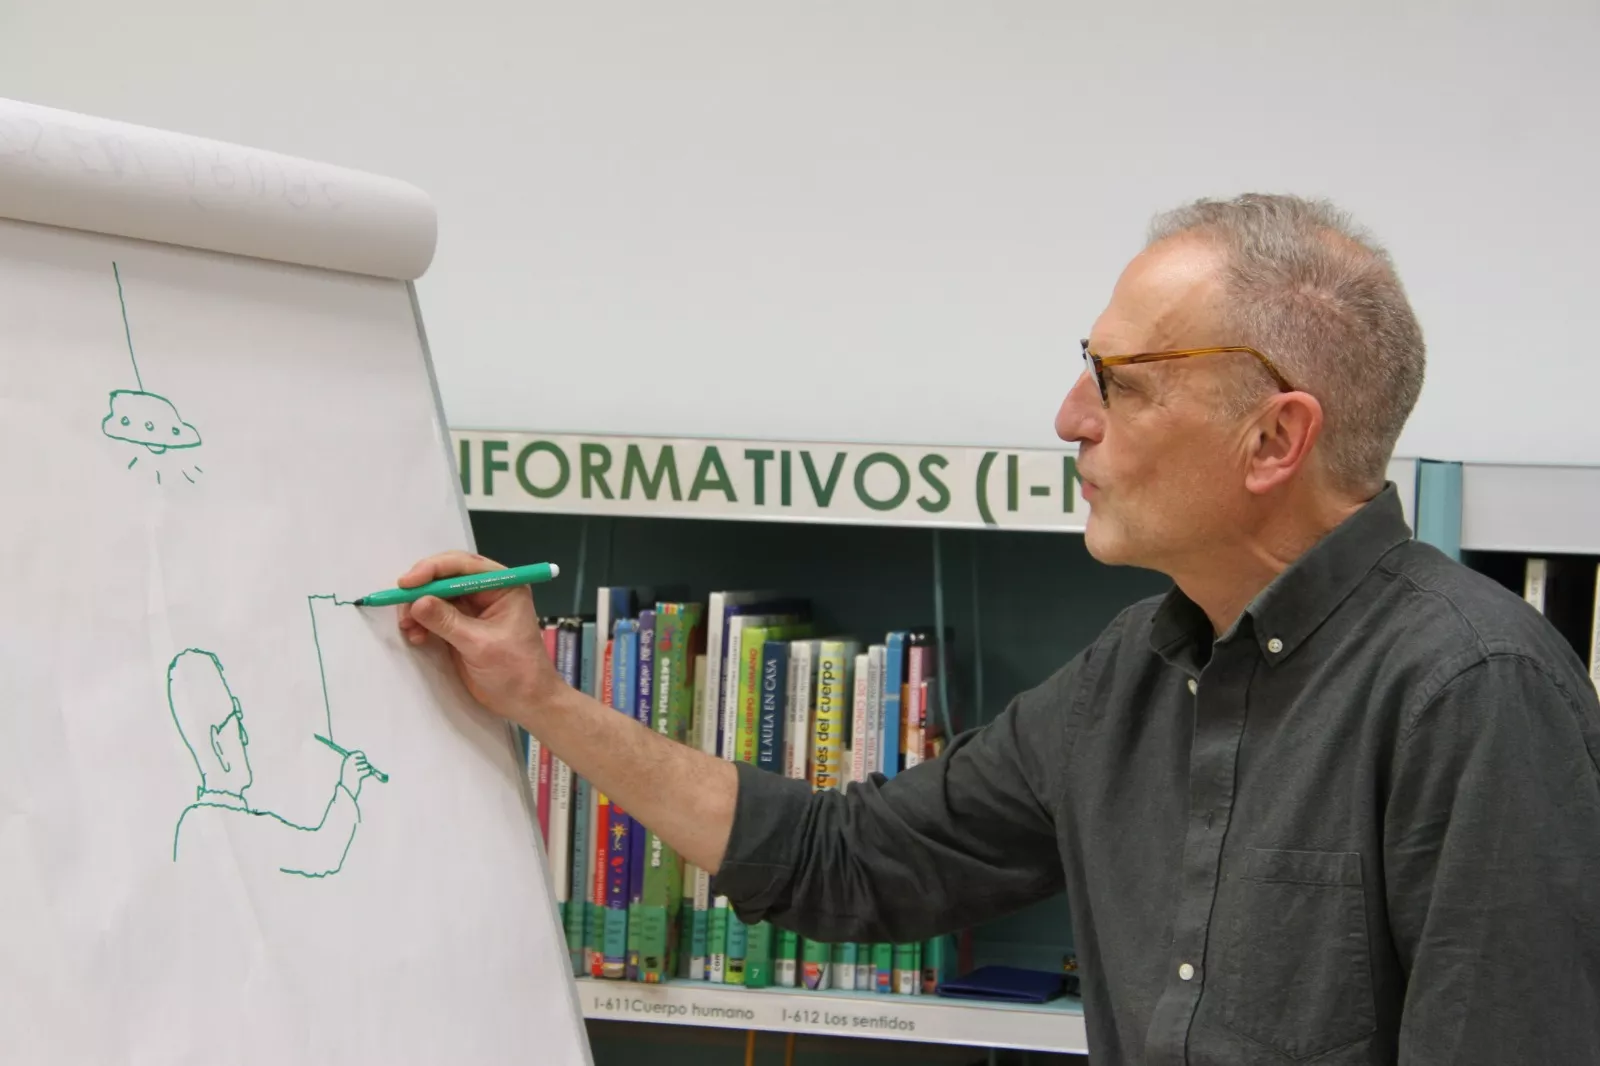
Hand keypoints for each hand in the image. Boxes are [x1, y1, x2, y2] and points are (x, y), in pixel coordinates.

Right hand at [339, 750, 374, 798]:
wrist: (345, 789)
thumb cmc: (349, 778)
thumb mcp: (350, 768)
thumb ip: (357, 762)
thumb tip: (367, 761)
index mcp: (347, 760)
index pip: (359, 753)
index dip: (363, 757)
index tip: (363, 761)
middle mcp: (349, 763)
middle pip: (364, 760)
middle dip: (365, 765)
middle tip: (362, 770)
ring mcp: (353, 768)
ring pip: (366, 765)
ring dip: (366, 769)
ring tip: (361, 774)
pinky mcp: (357, 774)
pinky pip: (367, 770)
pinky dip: (367, 773)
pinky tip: (363, 776)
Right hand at [395, 550, 560, 720]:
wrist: (525, 702)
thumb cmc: (515, 670)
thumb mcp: (480, 644)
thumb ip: (447, 622)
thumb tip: (416, 602)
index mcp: (503, 585)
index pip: (464, 565)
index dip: (433, 569)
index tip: (407, 583)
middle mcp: (488, 591)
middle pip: (446, 577)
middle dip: (422, 590)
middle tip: (401, 606)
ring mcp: (474, 608)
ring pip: (437, 596)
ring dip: (418, 609)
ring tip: (408, 627)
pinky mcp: (462, 626)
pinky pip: (436, 616)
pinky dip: (422, 623)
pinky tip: (416, 637)